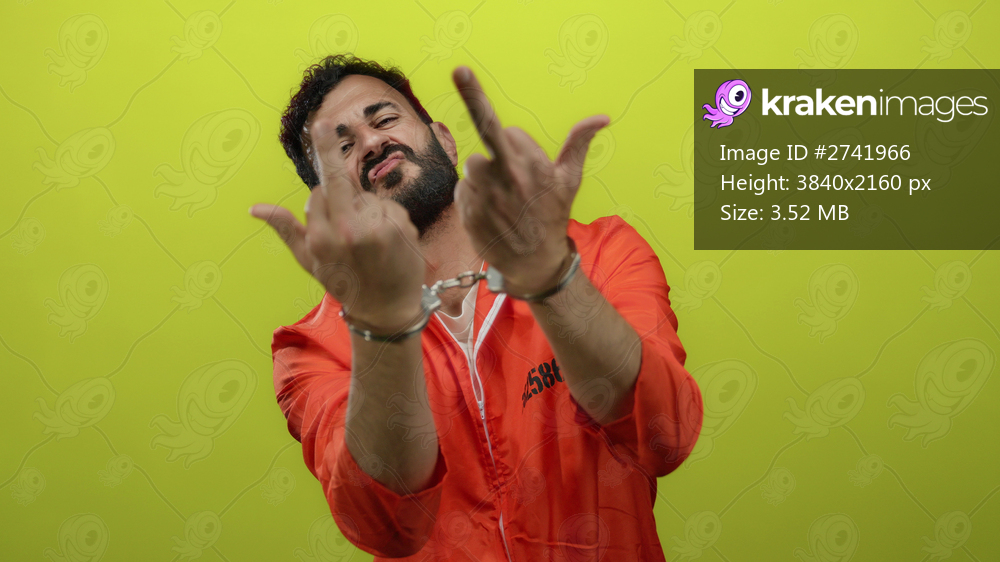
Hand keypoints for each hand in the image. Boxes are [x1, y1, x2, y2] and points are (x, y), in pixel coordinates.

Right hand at [250, 118, 424, 330]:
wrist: (389, 309)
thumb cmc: (346, 284)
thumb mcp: (310, 262)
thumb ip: (286, 229)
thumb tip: (255, 208)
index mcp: (322, 238)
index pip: (318, 193)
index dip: (324, 199)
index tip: (325, 199)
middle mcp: (348, 230)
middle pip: (338, 179)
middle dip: (328, 149)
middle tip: (324, 122)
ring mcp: (377, 226)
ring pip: (366, 197)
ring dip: (366, 210)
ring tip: (370, 242)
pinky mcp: (401, 225)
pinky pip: (387, 206)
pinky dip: (386, 217)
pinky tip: (386, 241)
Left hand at [452, 66, 608, 294]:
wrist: (534, 262)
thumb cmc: (552, 217)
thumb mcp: (570, 180)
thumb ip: (579, 143)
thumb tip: (601, 117)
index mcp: (532, 164)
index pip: (510, 131)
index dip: (517, 145)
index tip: (524, 161)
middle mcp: (507, 176)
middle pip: (484, 137)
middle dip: (490, 143)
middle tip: (494, 150)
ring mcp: (485, 194)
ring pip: (472, 164)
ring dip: (482, 174)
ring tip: (501, 195)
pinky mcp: (469, 211)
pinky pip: (462, 188)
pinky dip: (473, 196)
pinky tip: (490, 210)